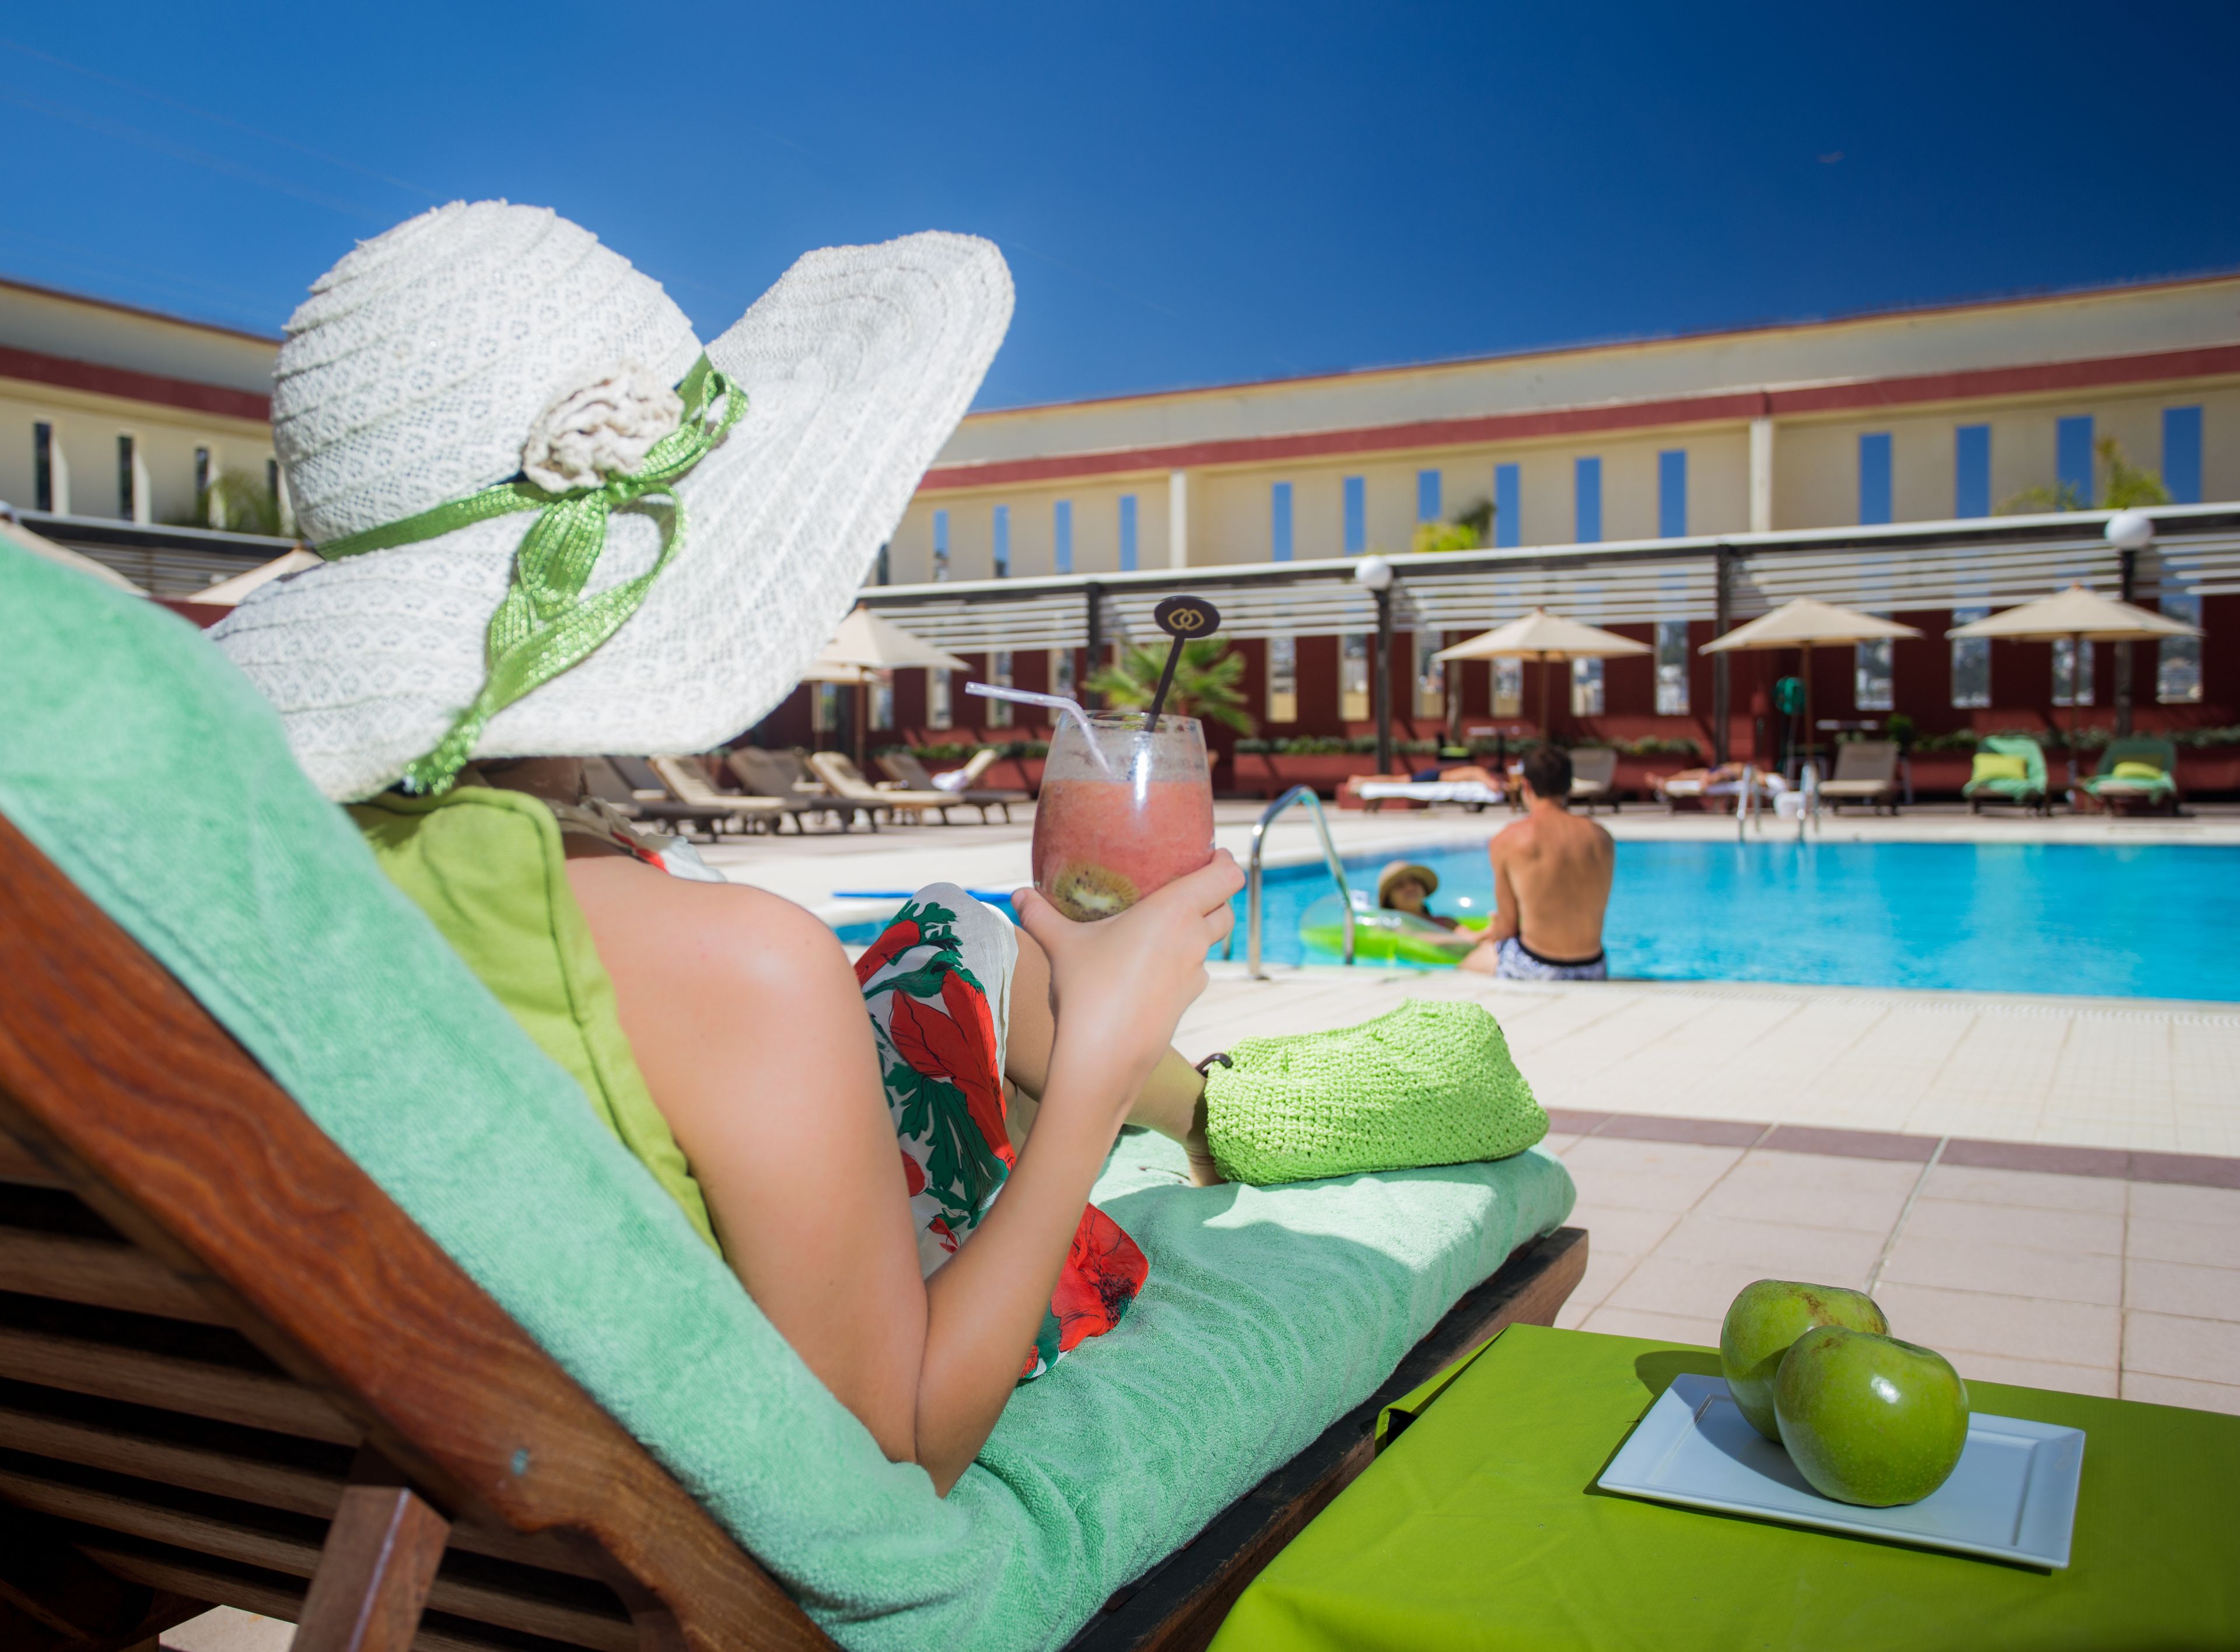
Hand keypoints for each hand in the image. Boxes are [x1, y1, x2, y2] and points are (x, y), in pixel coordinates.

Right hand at [1013, 852, 1241, 1120]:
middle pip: (1226, 910)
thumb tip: (1017, 895)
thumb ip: (1040, 915)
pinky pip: (1191, 974)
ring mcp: (1194, 975)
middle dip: (1215, 897)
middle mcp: (1193, 940)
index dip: (1226, 862)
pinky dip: (1180, 964)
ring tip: (1165, 927)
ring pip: (1209, 944)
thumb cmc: (1086, 990)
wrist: (1102, 1057)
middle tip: (1186, 888)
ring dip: (1197, 932)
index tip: (1211, 854)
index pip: (1228, 876)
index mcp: (1175, 911)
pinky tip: (1151, 968)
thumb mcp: (1060, 944)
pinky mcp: (1187, 1003)